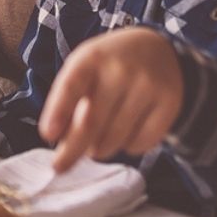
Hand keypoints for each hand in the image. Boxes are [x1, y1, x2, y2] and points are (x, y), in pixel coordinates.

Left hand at [39, 26, 183, 173]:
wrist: (157, 49)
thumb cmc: (110, 65)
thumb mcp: (85, 69)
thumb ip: (69, 100)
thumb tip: (61, 142)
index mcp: (93, 57)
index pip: (71, 86)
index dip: (58, 111)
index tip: (48, 135)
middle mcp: (121, 70)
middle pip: (92, 123)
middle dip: (72, 151)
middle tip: (60, 166)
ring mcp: (148, 86)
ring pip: (115, 140)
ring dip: (100, 149)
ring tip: (99, 138)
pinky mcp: (169, 104)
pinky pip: (140, 144)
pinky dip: (128, 147)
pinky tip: (127, 130)